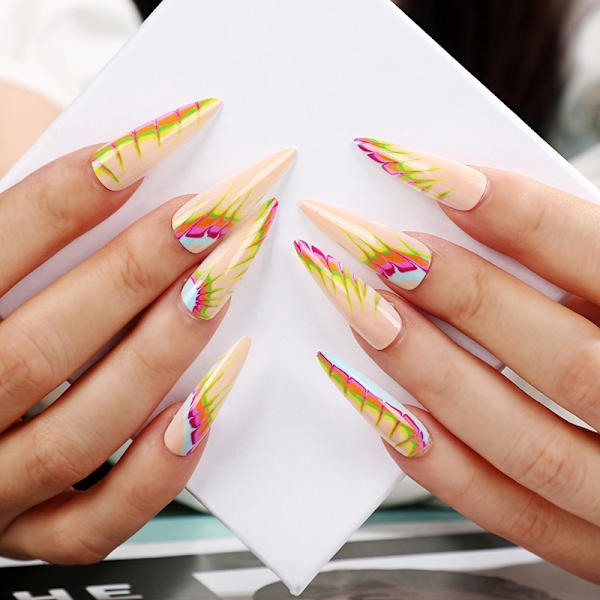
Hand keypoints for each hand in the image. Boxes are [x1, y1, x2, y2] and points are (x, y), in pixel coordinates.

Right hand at [0, 100, 292, 562]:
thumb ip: (35, 230)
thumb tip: (129, 164)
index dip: (64, 197)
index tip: (149, 146)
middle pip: (41, 348)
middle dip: (136, 271)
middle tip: (216, 215)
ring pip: (75, 433)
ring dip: (161, 354)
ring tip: (225, 284)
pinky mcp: (31, 533)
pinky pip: (94, 525)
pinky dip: (155, 472)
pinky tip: (204, 405)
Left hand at [296, 139, 599, 582]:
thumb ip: (564, 266)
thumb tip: (454, 207)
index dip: (522, 217)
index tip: (431, 175)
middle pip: (567, 361)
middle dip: (461, 294)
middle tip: (369, 242)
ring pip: (529, 444)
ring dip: (430, 372)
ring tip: (358, 310)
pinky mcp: (586, 543)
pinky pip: (509, 512)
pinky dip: (438, 464)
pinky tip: (381, 409)